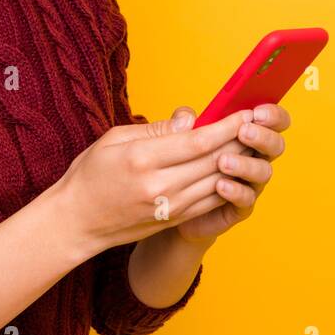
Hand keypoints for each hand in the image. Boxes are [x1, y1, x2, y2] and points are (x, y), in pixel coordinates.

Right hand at [55, 106, 250, 257]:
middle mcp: (159, 186)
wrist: (76, 221)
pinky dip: (227, 184)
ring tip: (253, 144)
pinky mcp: (173, 221)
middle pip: (213, 160)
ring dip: (239, 162)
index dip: (227, 126)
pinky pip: (210, 202)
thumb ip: (156, 129)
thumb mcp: (114, 139)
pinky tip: (236, 169)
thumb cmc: (91, 174)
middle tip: (258, 124)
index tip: (244, 112)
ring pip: (217, 181)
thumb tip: (190, 119)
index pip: (198, 141)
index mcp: (143, 159)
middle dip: (239, 140)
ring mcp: (169, 207)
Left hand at [169, 103, 289, 244]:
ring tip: (224, 161)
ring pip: (263, 171)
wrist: (171, 204)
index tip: (257, 111)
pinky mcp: (240, 206)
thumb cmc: (179, 162)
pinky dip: (236, 190)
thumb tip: (186, 118)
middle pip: (275, 145)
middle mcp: (254, 156)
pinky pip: (247, 199)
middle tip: (244, 132)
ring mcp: (249, 182)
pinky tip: (221, 185)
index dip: (271, 114)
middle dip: (263, 136)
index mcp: (246, 133)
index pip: (271, 120)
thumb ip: (181, 124)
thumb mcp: (174, 137)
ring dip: (246, 164)